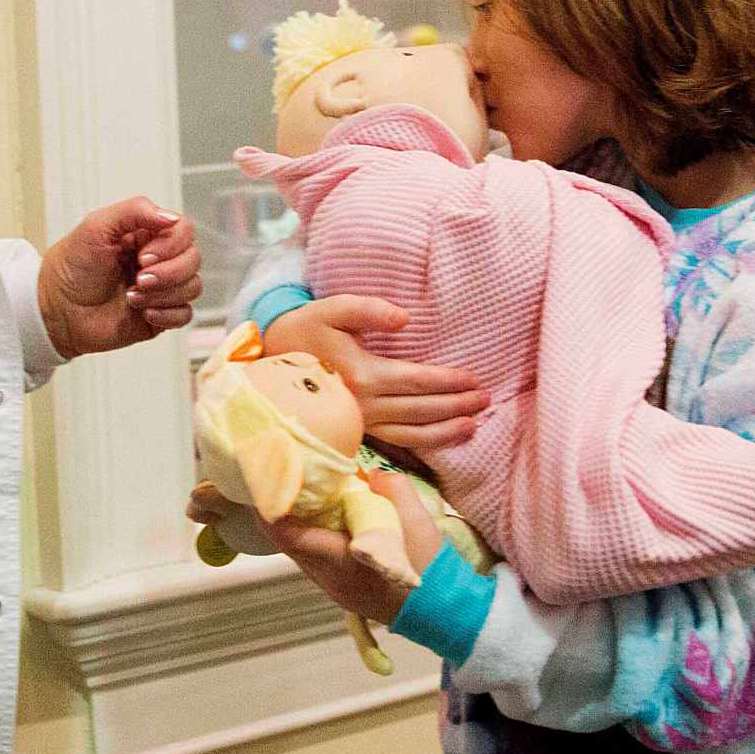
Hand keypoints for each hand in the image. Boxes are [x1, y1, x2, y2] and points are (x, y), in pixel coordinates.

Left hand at [39, 197, 200, 358]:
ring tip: (132, 296)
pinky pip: (185, 315)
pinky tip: (143, 312)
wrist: (56, 309)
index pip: (184, 230)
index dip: (171, 244)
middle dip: (168, 271)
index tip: (142, 255)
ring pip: (192, 287)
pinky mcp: (159, 316)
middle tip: (138, 277)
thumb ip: (135, 210)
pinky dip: (167, 314)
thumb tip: (170, 217)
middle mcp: (159, 260)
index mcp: (147, 235)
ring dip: (164, 293)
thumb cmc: (70, 267)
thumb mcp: (96, 226)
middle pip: (193, 259)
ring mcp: (161, 289)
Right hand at [263, 296, 486, 450]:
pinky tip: (442, 440)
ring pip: (411, 434)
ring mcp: (359, 423)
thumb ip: (368, 308)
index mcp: (362, 374)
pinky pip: (395, 443)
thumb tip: (405, 319)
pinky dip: (422, 444)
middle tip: (485, 399)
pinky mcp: (356, 431)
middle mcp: (363, 405)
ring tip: (473, 426)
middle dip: (456, 406)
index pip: (416, 382)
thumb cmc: (305, 330)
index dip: (448, 381)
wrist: (269, 359)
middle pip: (420, 410)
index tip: (474, 379)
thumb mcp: (332, 308)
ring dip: (445, 431)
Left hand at [265, 473, 444, 624]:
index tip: (268, 481)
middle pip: (287, 544)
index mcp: (339, 558)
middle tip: (281, 483)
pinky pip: (314, 563)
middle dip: (280, 513)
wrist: (442, 610)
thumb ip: (391, 487)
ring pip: (300, 555)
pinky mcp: (341, 594)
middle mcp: (328, 578)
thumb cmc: (428, 564)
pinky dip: (312, 541)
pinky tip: (325, 523)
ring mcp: (333, 589)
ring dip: (297, 528)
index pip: (288, 534)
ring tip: (301, 499)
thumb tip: (370, 475)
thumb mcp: (416, 517)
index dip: (272, 507)